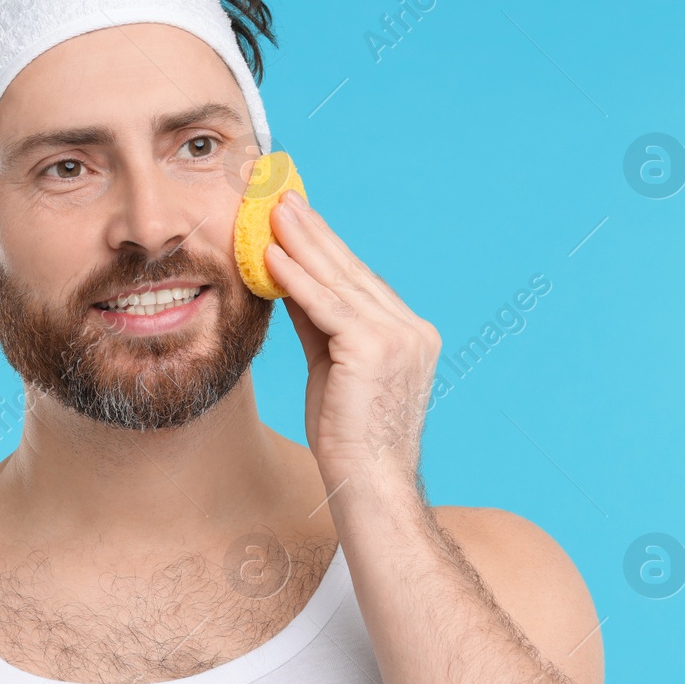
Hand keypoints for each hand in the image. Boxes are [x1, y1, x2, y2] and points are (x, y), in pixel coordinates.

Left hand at [264, 190, 441, 492]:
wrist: (369, 485)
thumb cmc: (348, 440)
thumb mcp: (331, 369)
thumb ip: (317, 324)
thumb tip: (288, 281)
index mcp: (410, 336)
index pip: (361, 282)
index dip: (326, 248)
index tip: (298, 218)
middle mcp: (412, 330)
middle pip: (352, 272)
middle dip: (313, 233)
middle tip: (282, 198)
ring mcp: (400, 336)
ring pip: (339, 282)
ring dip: (301, 243)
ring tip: (272, 213)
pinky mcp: (376, 347)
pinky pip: (327, 305)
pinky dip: (296, 278)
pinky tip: (272, 255)